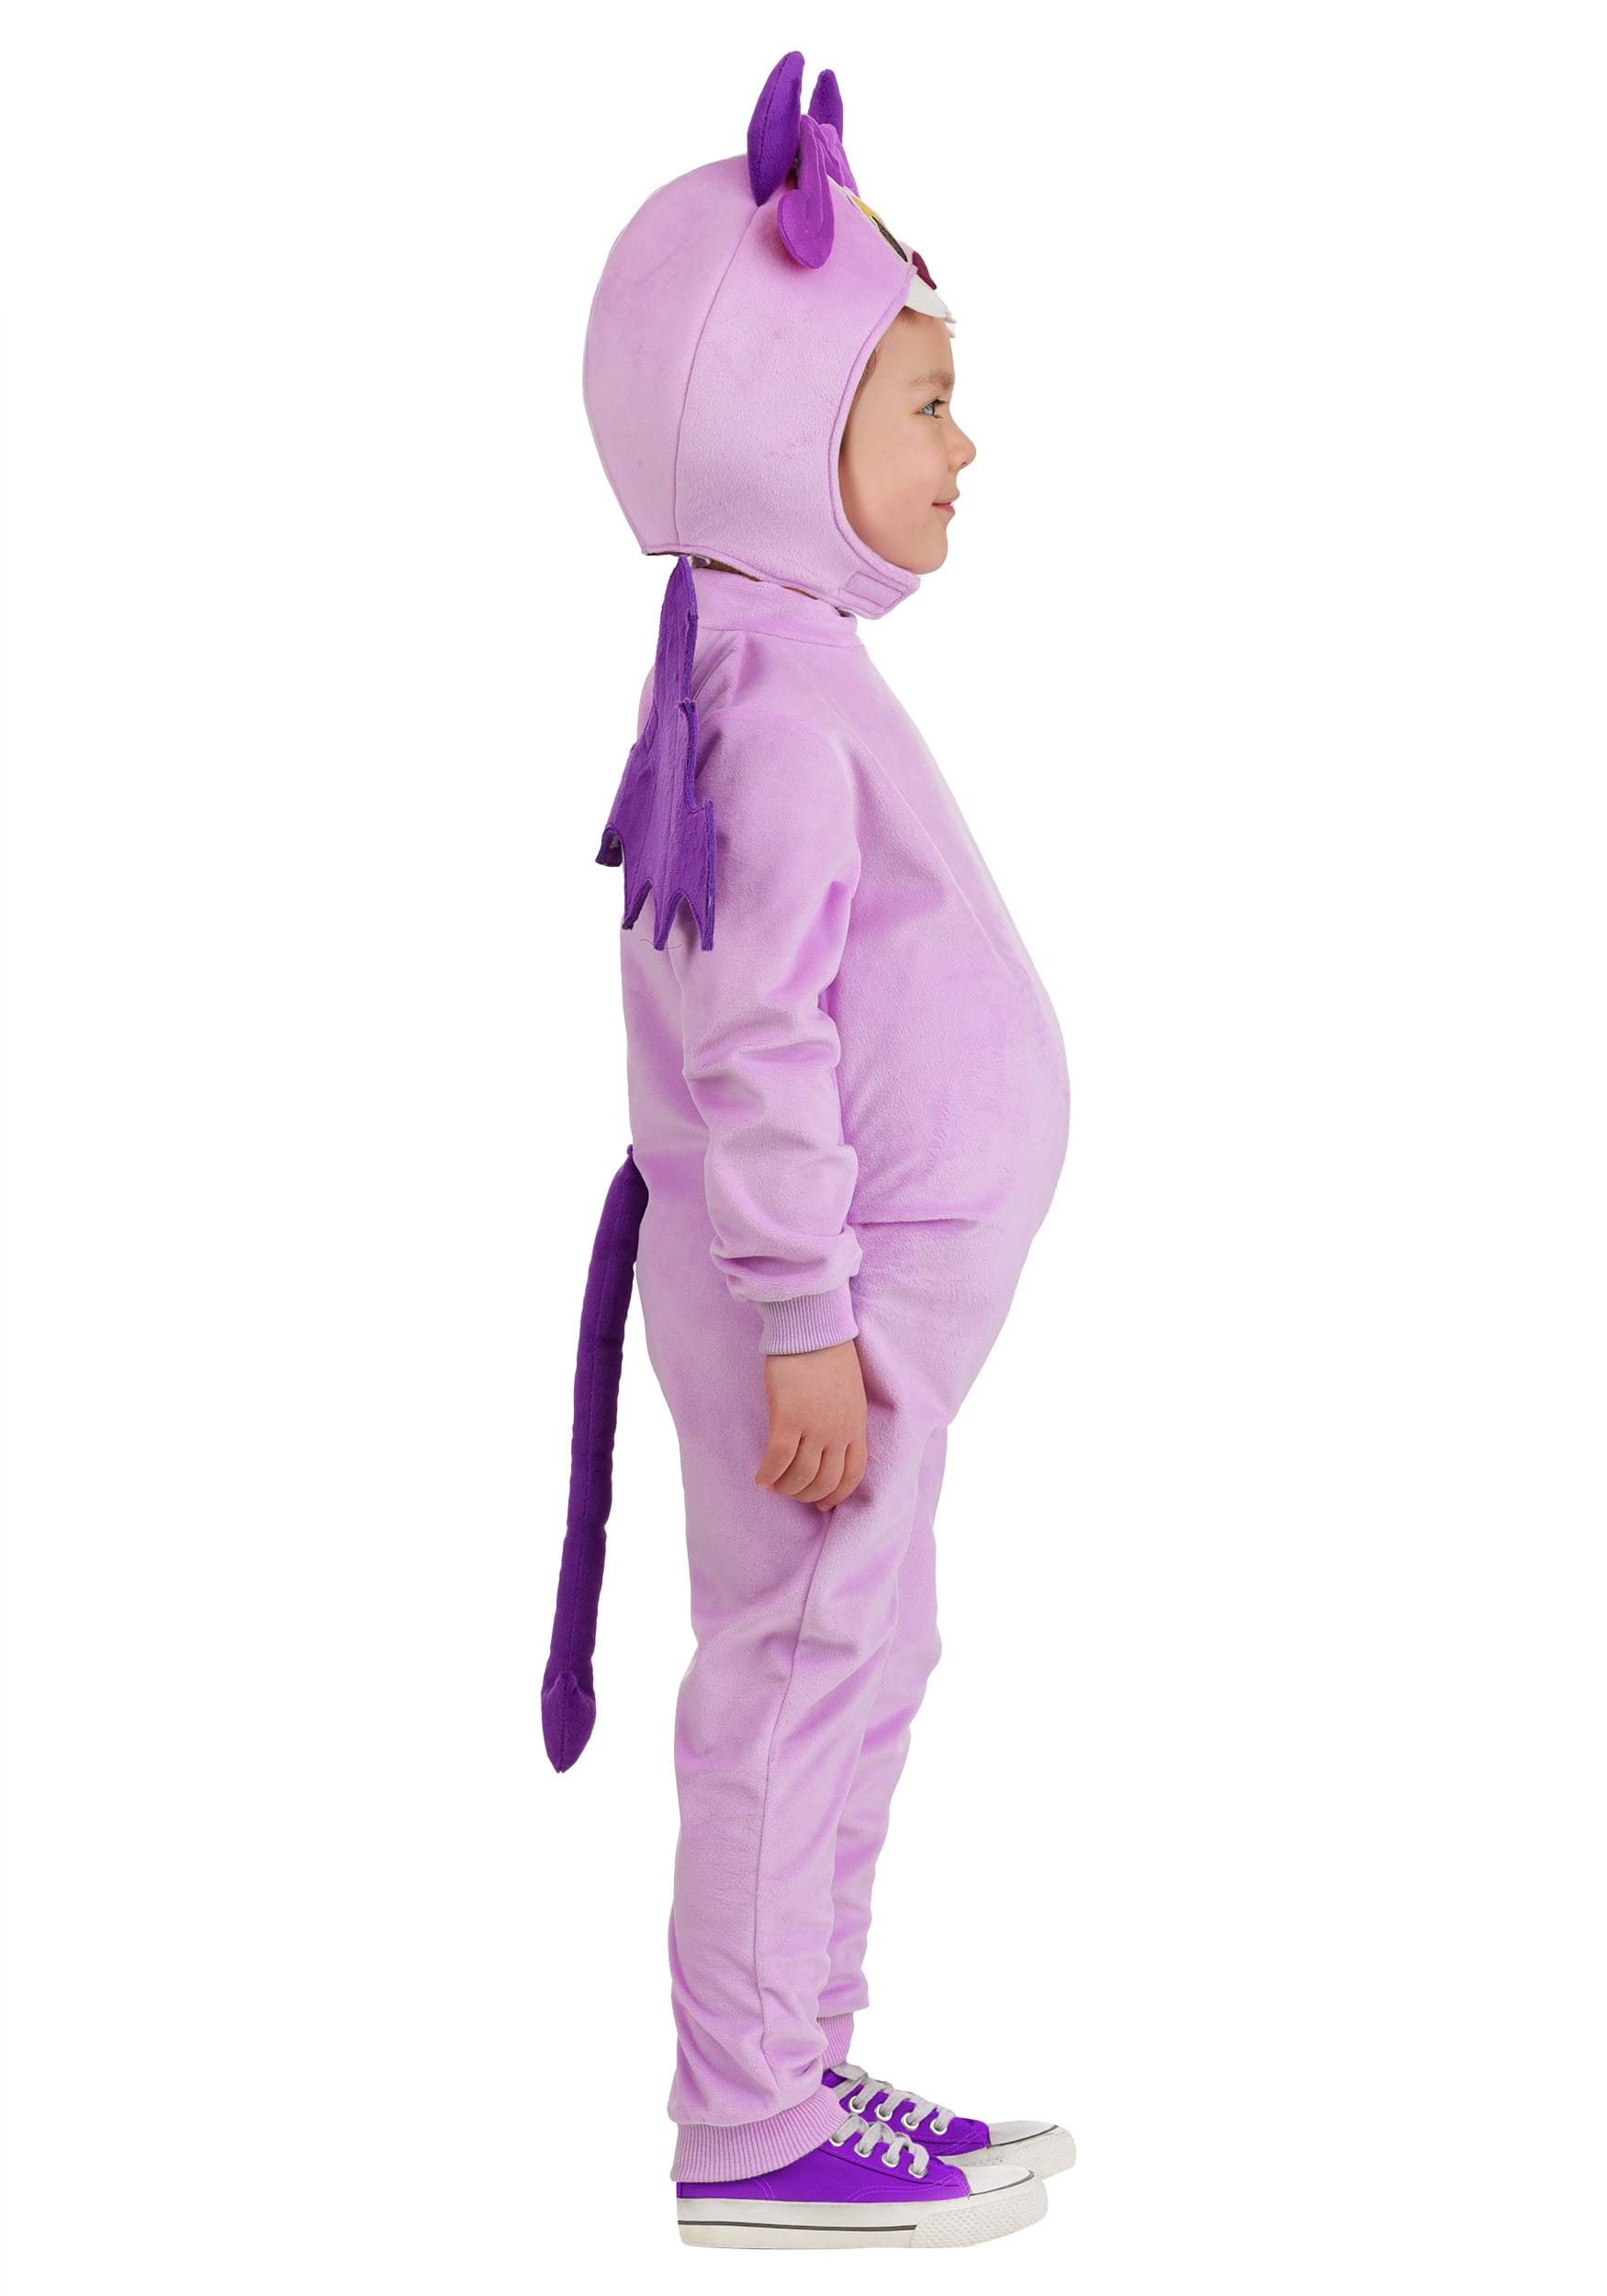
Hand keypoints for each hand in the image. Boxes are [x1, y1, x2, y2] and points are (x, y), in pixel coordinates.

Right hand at [755, 1338, 867, 1510]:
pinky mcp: (788, 1418)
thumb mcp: (849, 1393)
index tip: (823, 1504)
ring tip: (773, 1486)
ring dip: (785, 1488)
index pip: (852, 1475)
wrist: (812, 1327)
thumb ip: (843, 1420)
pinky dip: (768, 1475)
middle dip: (806, 1495)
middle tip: (790, 1493)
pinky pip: (778, 1460)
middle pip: (825, 1482)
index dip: (836, 1495)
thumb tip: (829, 1443)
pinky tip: (760, 1478)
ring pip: (801, 1477)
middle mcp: (838, 1432)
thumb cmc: (828, 1354)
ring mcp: (815, 1427)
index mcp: (856, 1426)